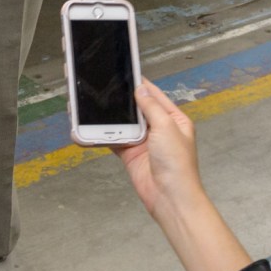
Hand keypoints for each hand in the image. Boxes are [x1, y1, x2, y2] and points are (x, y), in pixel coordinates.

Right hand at [113, 80, 253, 270]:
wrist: (170, 198)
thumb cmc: (177, 165)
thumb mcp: (167, 127)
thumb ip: (152, 107)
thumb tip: (141, 90)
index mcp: (174, 119)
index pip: (154, 96)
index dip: (140, 85)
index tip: (127, 72)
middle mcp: (159, 129)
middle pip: (137, 108)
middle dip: (122, 99)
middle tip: (105, 86)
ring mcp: (144, 142)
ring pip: (123, 123)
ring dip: (111, 117)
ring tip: (95, 104)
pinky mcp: (131, 155)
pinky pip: (114, 140)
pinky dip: (104, 135)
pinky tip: (93, 127)